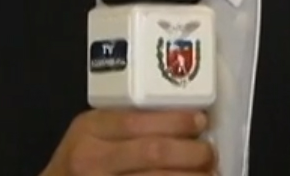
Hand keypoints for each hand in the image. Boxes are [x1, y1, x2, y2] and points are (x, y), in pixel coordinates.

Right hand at [41, 109, 213, 175]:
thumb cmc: (79, 156)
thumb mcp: (92, 130)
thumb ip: (124, 122)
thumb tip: (181, 119)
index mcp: (90, 129)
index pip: (137, 121)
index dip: (174, 121)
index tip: (200, 121)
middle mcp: (93, 159)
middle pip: (152, 153)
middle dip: (190, 153)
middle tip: (209, 152)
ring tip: (210, 173)